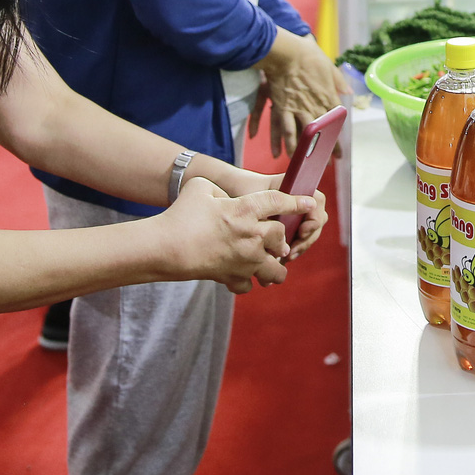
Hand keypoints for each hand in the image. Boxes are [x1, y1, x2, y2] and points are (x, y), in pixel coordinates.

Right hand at [157, 182, 308, 289]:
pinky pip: (248, 285)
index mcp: (245, 210)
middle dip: (279, 238)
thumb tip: (222, 195)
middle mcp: (251, 236)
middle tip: (274, 239)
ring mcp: (245, 260)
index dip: (296, 201)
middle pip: (280, 237)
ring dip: (274, 267)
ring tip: (268, 265)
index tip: (309, 202)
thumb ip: (217, 189)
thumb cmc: (180, 215)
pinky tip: (239, 276)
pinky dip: (245, 281)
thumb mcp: (199, 189)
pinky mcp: (233, 278)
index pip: (279, 202)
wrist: (165, 248)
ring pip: (275, 269)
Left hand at [208, 174, 329, 260]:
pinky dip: (292, 251)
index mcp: (296, 187)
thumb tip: (302, 210)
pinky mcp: (288, 228)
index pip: (317, 202)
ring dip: (300, 247)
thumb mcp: (258, 198)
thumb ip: (279, 202)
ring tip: (286, 258)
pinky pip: (298, 241)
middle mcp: (299, 200)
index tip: (301, 231)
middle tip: (292, 252)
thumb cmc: (242, 191)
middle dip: (307, 239)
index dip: (314, 219)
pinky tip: (281, 260)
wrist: (227, 194)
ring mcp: (295, 214)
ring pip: (308, 234)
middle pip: (317, 222)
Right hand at [258, 31, 347, 156]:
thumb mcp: (330, 66)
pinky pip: (286, 130)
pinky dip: (286, 143)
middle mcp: (316, 106)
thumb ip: (339, 82)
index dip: (338, 140)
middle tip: (327, 165)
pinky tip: (286, 154)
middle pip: (323, 134)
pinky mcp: (283, 108)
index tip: (340, 152)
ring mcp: (299, 109)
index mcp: (328, 97)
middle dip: (325, 152)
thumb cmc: (308, 56)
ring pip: (305, 136)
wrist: (287, 52)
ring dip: (306, 152)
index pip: (336, 123)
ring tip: (306, 165)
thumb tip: (349, 93)